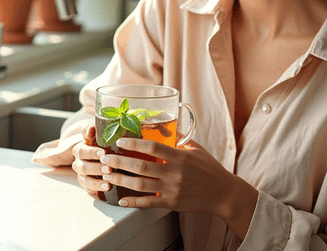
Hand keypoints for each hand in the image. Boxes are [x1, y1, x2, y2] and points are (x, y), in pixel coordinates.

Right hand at [70, 124, 109, 198]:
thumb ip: (91, 129)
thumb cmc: (104, 142)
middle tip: (109, 168)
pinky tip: (107, 188)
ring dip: (97, 181)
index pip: (81, 151)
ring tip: (108, 181)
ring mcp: (82, 175)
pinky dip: (98, 189)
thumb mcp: (98, 133)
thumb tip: (89, 130)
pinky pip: (90, 189)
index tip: (103, 153)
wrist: (108, 157)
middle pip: (83, 167)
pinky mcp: (88, 186)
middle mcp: (79, 163)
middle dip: (96, 168)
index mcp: (80, 149)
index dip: (91, 152)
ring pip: (85, 179)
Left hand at [98, 138, 257, 237]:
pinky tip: (121, 199)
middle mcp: (174, 173)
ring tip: (106, 175)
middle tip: (104, 158)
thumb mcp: (195, 148)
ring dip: (120, 180)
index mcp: (180, 156)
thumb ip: (177, 137)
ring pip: (140, 185)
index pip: (152, 147)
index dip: (134, 143)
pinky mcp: (171, 202)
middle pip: (141, 166)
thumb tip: (161, 123)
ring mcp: (172, 189)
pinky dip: (133, 202)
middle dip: (119, 162)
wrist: (222, 193)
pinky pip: (148, 202)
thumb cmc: (208, 167)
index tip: (119, 141)